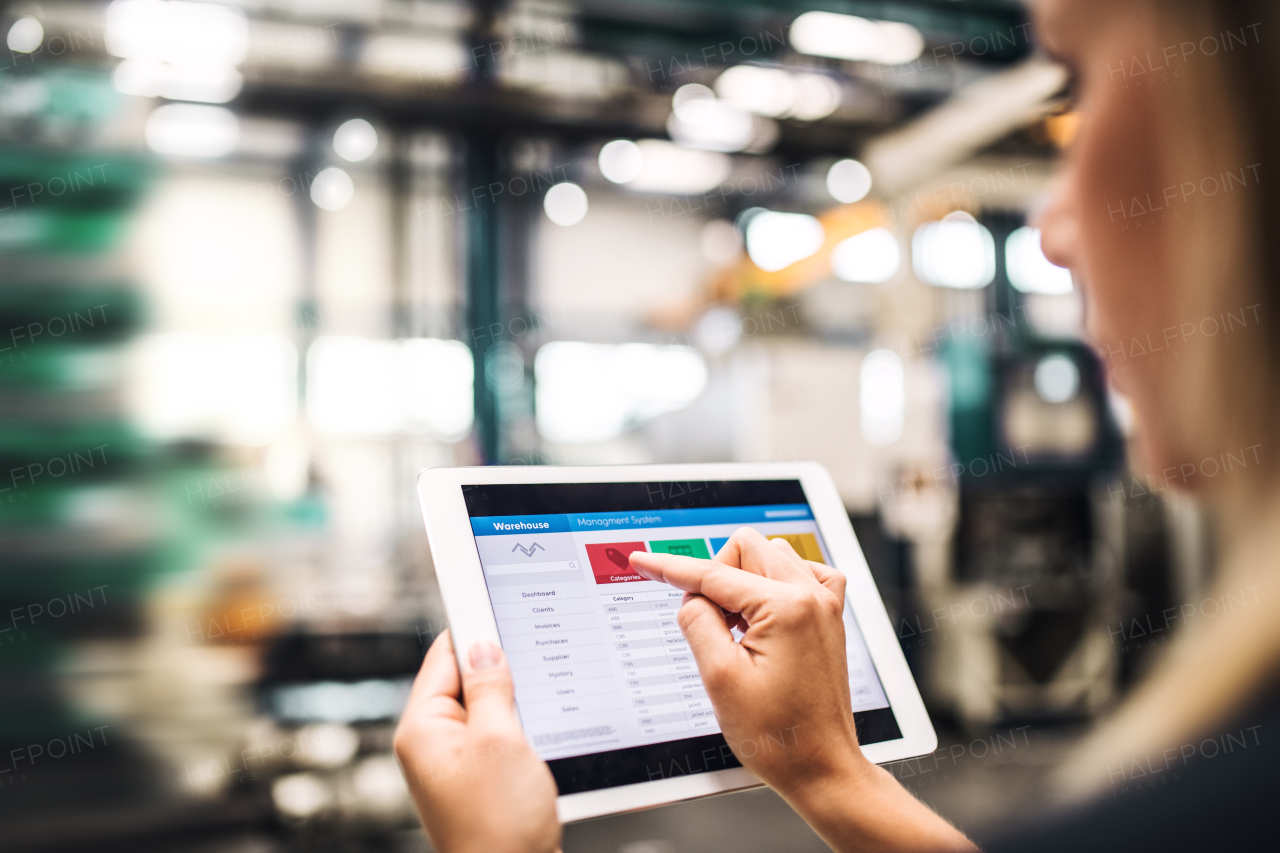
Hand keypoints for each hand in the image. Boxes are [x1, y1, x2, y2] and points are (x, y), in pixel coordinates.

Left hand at [394, 630, 560, 852]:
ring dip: (517, 704)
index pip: (444, 657)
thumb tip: (485, 646)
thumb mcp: (500, 741)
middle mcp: (434, 744)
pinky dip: (522, 731)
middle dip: (502, 671)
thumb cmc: (498, 827)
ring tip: (536, 715)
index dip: (474, 630)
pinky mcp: (482, 781)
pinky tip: (542, 737)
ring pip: (491, 710)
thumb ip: (492, 687)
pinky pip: (501, 737)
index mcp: (423, 728)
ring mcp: (458, 764)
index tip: (499, 602)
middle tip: (532, 662)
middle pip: (468, 681)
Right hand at [630, 529, 975, 852]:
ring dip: (744, 580)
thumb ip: (698, 623)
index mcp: (787, 608)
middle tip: (711, 623)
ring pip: (771, 556)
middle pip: (746, 549)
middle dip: (717, 576)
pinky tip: (762, 618)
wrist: (821, 767)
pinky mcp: (828, 618)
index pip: (713, 574)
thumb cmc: (778, 735)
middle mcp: (812, 597)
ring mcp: (825, 606)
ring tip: (736, 628)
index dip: (670, 568)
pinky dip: (772, 586)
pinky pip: (799, 575)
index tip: (643, 561)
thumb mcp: (720, 679)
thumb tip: (692, 597)